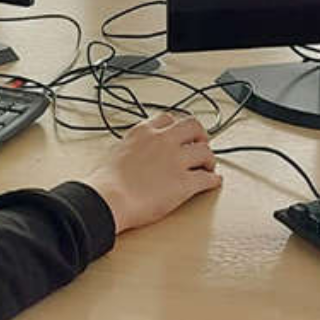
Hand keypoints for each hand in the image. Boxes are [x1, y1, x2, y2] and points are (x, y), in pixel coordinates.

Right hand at [86, 113, 221, 233]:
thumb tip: (132, 152)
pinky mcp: (185, 182)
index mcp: (144, 132)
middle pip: (193, 126)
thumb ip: (130, 147)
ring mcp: (176, 160)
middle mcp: (163, 141)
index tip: (179, 134)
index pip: (168, 119)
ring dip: (209, 159)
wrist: (107, 200)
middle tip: (202, 144)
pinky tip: (213, 182)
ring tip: (208, 167)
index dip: (177, 127)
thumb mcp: (115, 152)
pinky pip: (208, 178)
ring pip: (205, 151)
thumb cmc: (105, 183)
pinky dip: (213, 180)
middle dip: (200, 135)